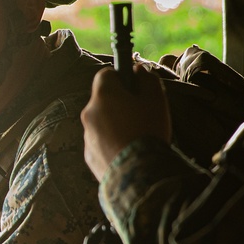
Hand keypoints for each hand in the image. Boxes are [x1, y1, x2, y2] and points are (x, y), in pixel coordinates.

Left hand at [81, 65, 171, 181]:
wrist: (139, 173)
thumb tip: (139, 70)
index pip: (104, 75)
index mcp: (104, 95)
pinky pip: (100, 143)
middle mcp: (89, 113)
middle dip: (118, 103)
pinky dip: (110, 143)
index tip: (132, 85)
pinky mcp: (88, 155)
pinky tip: (128, 151)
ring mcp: (87, 136)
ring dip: (114, 124)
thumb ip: (147, 78)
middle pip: (102, 100)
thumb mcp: (156, 99)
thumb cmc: (149, 131)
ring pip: (100, 123)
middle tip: (139, 114)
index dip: (120, 77)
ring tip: (136, 136)